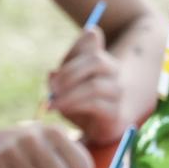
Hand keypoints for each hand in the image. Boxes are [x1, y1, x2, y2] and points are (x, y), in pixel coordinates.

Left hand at [47, 28, 125, 142]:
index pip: (91, 39)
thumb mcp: (64, 87)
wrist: (97, 128)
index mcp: (99, 58)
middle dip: (69, 73)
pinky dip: (74, 106)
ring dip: (68, 94)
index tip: (58, 66)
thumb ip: (58, 77)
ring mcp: (117, 91)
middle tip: (51, 88)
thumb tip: (52, 74)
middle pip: (96, 60)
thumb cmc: (77, 103)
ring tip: (52, 102)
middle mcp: (112, 71)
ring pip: (95, 86)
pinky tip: (61, 109)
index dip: (76, 45)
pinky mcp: (116, 112)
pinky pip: (96, 104)